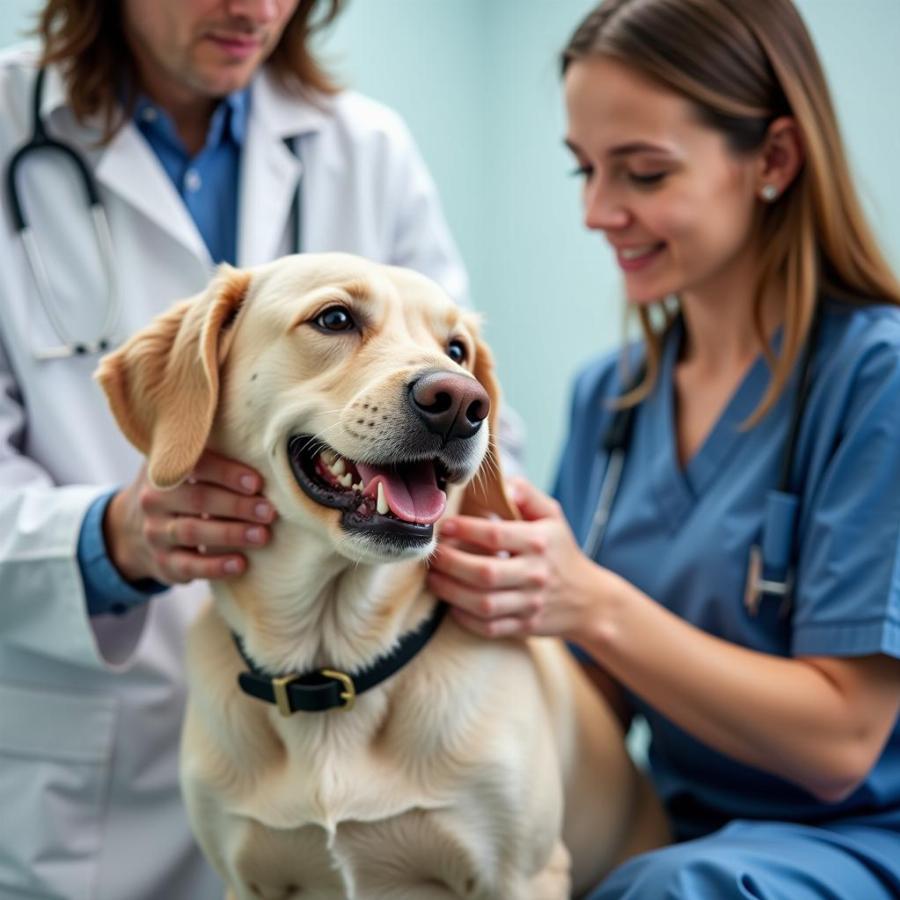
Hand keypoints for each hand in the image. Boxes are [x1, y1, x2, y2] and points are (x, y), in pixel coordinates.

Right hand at [104, 449, 276, 584]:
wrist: (132, 531)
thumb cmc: (179, 490)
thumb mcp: (183, 467)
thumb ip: (212, 452)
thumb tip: (261, 441)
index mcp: (165, 468)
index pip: (195, 466)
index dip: (226, 473)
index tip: (257, 482)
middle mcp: (154, 499)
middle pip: (198, 499)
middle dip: (237, 505)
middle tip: (269, 511)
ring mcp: (156, 532)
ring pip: (192, 532)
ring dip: (230, 534)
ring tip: (262, 536)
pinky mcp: (163, 563)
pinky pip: (188, 566)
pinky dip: (215, 566)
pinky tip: (240, 564)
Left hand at [427, 476, 602, 638]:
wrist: (588, 599)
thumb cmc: (561, 551)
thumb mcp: (552, 516)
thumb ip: (527, 494)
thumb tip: (503, 483)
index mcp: (540, 542)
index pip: (496, 535)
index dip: (465, 530)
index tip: (444, 526)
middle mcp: (535, 574)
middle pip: (485, 573)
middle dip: (451, 563)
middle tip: (433, 555)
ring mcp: (530, 604)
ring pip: (483, 604)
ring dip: (451, 592)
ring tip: (433, 578)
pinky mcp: (524, 626)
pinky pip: (489, 627)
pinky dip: (465, 618)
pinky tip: (451, 604)